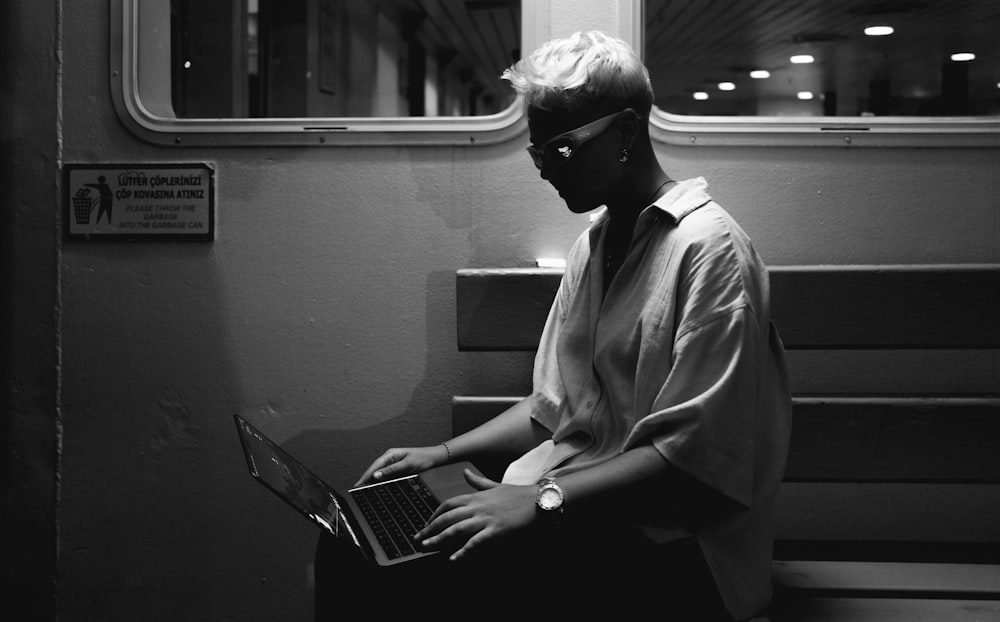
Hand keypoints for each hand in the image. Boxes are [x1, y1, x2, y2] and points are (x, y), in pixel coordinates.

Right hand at [354, 445, 447, 486]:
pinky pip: (386, 477)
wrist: (434, 458)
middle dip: (366, 480)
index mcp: (390, 454)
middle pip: (375, 470)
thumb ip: (391, 470)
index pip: (374, 466)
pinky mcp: (397, 470)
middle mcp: (390, 459)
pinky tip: (377, 488)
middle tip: (358, 490)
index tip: (358, 484)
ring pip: (379, 474)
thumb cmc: (422, 458)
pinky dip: (381, 483)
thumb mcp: (407, 465)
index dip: (365, 476)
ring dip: (373, 482)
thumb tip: (376, 475)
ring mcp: (393, 464)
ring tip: (364, 491)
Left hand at [414, 469, 536, 560]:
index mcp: (476, 496)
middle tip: (418, 538)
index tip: (426, 523)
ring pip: (456, 528)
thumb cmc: (518, 494)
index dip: (434, 514)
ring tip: (427, 547)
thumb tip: (465, 473)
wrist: (537, 500)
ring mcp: (485, 518)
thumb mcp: (495, 485)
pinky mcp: (495, 530)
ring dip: (439, 538)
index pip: (448, 504)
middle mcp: (477, 506)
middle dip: (430, 528)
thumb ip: (477, 482)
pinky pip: (475, 541)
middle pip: (447, 517)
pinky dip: (463, 550)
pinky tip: (454, 558)